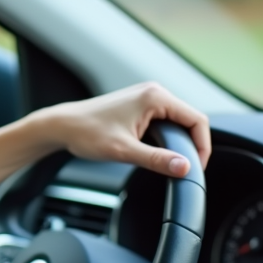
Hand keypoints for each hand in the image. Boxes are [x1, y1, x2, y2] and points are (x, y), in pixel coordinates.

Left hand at [0, 82, 209, 210]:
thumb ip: (156, 160)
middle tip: (184, 170)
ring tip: (170, 164)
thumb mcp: (123, 151)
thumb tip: (185, 168)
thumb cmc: (85, 133)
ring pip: (176, 123)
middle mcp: (154, 93)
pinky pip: (163, 123)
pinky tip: (157, 154)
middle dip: (191, 146)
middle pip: (189, 121)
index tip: (196, 168)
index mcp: (155, 97)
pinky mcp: (139, 106)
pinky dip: (165, 139)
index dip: (202, 146)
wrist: (60, 126)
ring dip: (177, 143)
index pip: (197, 120)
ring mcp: (146, 98)